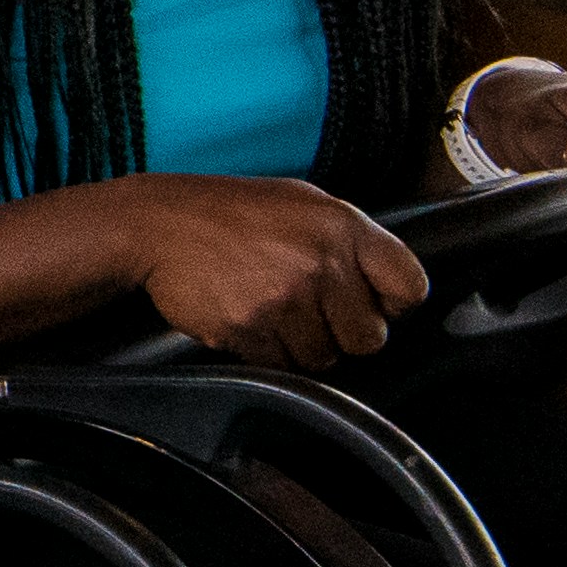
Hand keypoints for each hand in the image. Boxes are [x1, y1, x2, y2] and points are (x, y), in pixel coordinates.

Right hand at [113, 173, 431, 368]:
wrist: (156, 224)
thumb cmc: (229, 212)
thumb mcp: (299, 201)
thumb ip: (348, 238)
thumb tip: (386, 283)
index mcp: (342, 226)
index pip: (409, 286)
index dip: (392, 303)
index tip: (373, 303)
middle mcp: (320, 261)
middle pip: (369, 337)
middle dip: (344, 332)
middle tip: (312, 311)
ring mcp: (284, 298)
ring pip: (323, 358)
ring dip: (301, 344)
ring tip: (272, 310)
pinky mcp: (250, 328)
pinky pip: (281, 364)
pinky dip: (266, 351)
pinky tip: (248, 318)